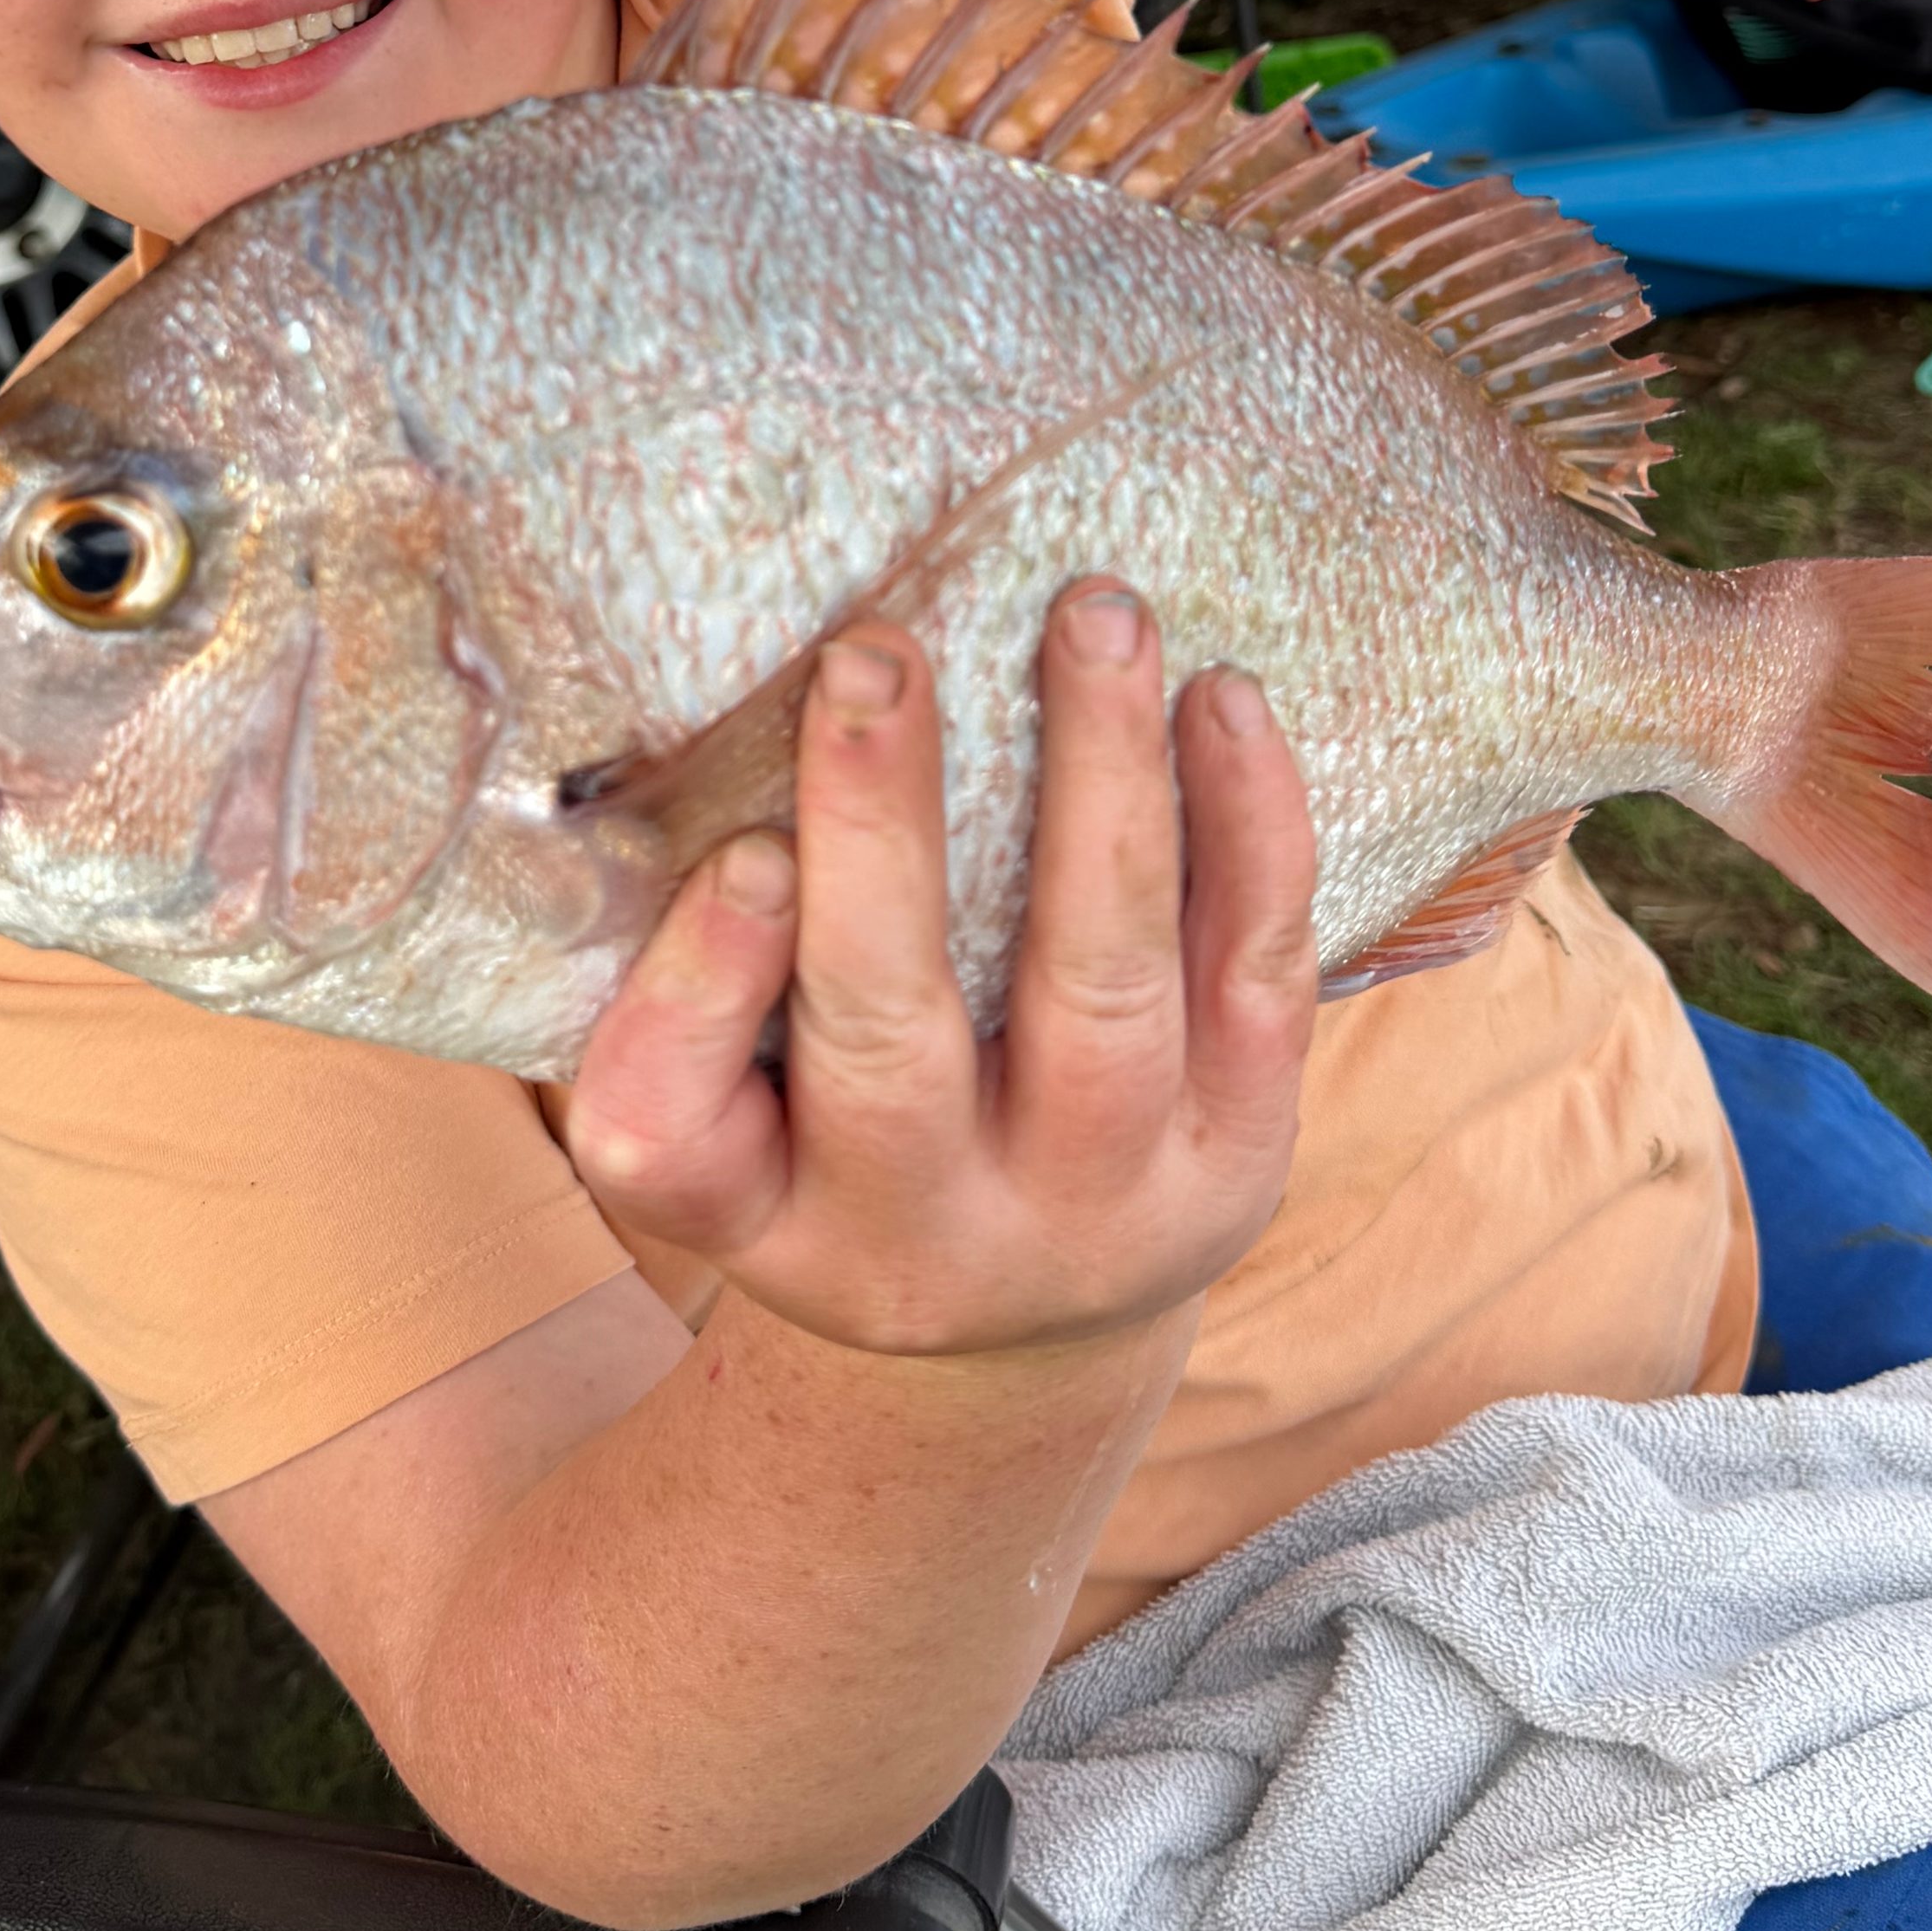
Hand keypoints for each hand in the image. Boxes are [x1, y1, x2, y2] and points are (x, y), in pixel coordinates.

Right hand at [563, 584, 1314, 1355]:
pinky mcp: (1242, 1152)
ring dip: (1100, 784)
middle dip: (882, 837)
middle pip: (889, 1045)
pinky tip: (1221, 699)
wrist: (1038, 1311)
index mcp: (761, 1218)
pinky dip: (1251, 831)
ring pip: (1104, 993)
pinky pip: (1258, 980)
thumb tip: (714, 766)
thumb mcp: (729, 1100)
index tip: (742, 850)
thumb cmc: (840, 1139)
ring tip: (1093, 619)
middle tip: (875, 655)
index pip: (673, 1134)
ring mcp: (1102, 1203)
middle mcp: (928, 1238)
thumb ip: (695, 966)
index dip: (702, 991)